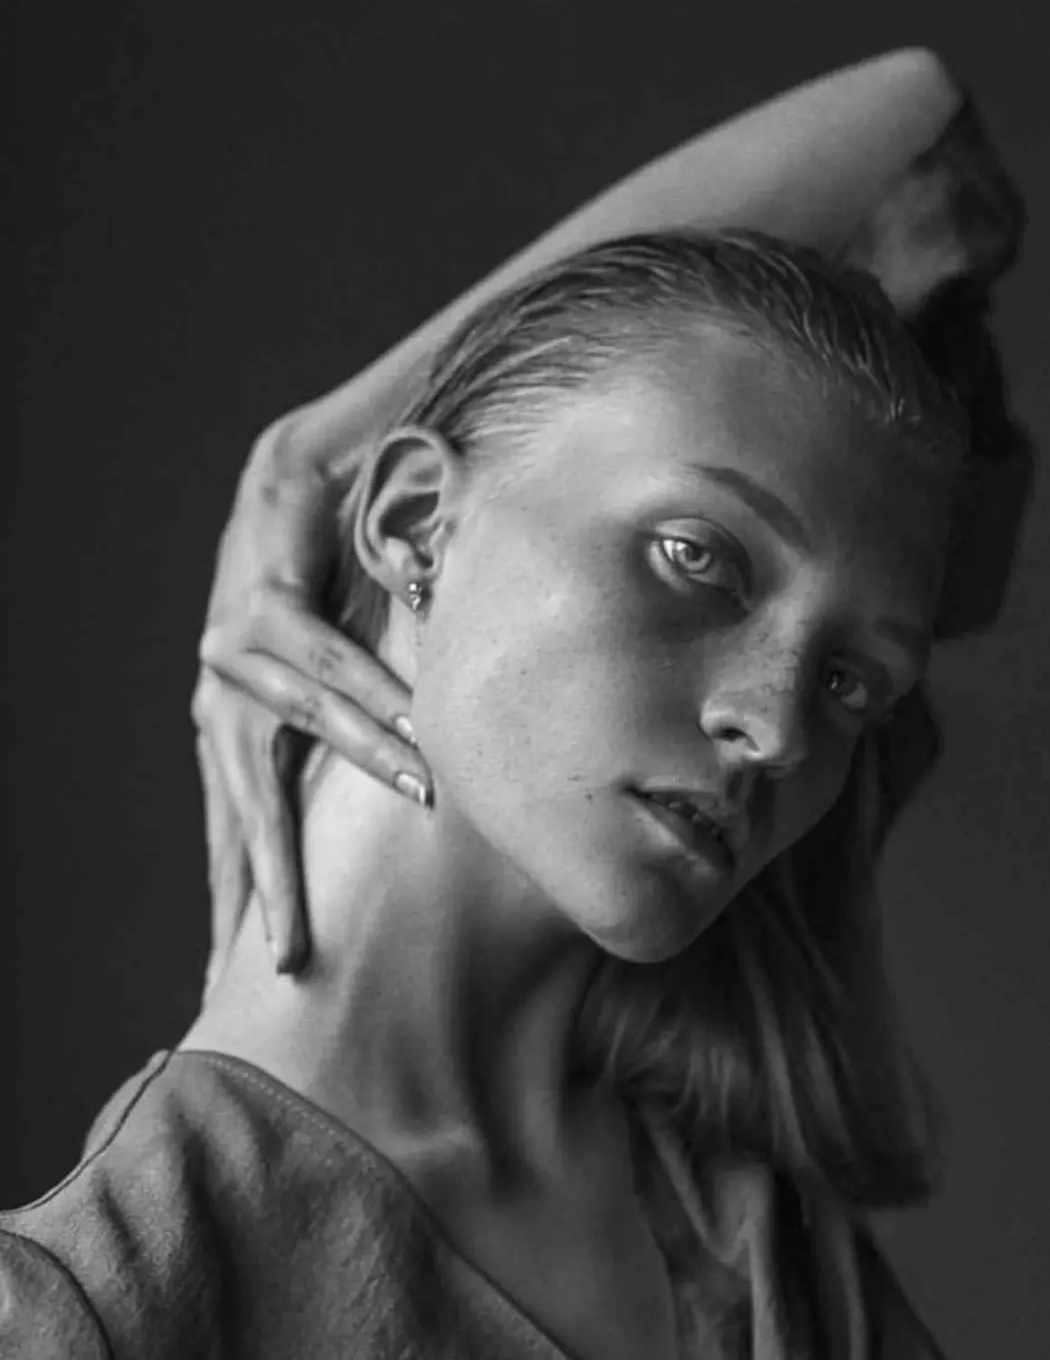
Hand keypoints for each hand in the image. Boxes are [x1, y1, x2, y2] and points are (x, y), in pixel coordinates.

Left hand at [193, 413, 431, 995]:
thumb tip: (406, 809)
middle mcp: (220, 703)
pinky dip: (374, 687)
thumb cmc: (326, 587)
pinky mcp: (258, 601)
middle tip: (289, 958)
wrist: (298, 480)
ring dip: (371, 760)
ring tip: (420, 798)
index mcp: (232, 731)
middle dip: (269, 885)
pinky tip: (412, 718)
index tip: (232, 978)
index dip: (235, 902)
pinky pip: (325, 657)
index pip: (231, 832)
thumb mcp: (329, 681)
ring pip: (305, 727)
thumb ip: (347, 741)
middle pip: (245, 811)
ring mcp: (230, 654)